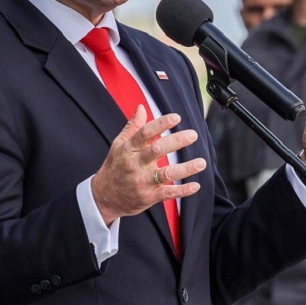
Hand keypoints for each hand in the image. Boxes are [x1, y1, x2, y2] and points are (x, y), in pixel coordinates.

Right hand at [91, 107, 204, 224]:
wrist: (104, 197)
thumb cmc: (115, 167)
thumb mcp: (118, 145)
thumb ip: (132, 127)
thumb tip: (141, 107)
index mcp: (129, 149)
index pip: (145, 133)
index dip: (161, 124)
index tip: (176, 117)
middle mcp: (135, 164)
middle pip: (157, 150)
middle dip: (176, 141)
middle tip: (193, 135)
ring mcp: (142, 181)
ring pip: (166, 173)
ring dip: (186, 168)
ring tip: (201, 162)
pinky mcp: (148, 196)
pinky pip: (168, 193)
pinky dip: (182, 190)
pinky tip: (195, 185)